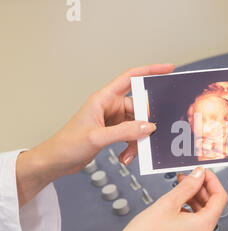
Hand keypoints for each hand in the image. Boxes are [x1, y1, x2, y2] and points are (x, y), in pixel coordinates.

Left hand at [16, 64, 174, 205]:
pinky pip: (131, 135)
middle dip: (145, 124)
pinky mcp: (114, 132)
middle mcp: (110, 106)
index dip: (150, 71)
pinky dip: (132, 146)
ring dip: (137, 140)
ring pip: (137, 125)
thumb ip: (124, 131)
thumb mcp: (97, 137)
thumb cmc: (67, 144)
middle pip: (139, 108)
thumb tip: (148, 127)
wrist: (56, 161)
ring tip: (130, 152)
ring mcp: (113, 120)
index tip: (168, 69)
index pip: (130, 78)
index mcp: (104, 98)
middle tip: (148, 136)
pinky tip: (126, 156)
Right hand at [69, 166, 227, 230]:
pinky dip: (188, 213)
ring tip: (179, 190)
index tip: (203, 172)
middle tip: (187, 178)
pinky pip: (193, 227)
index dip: (212, 181)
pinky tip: (175, 206)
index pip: (220, 198)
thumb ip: (188, 186)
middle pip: (212, 207)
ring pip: (202, 216)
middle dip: (201, 189)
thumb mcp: (168, 203)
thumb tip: (199, 175)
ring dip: (194, 200)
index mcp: (202, 227)